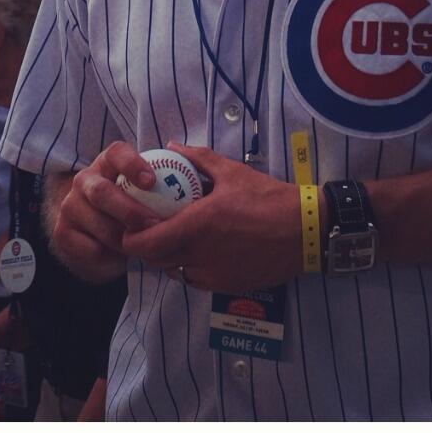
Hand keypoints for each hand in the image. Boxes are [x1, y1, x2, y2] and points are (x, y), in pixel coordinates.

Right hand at [49, 141, 165, 281]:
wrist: (92, 233)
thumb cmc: (129, 206)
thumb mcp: (142, 190)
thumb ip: (163, 182)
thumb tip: (200, 179)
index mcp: (106, 163)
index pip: (116, 153)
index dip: (133, 164)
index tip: (152, 182)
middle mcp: (84, 180)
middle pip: (101, 191)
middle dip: (129, 210)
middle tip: (154, 225)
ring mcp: (70, 206)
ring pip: (99, 224)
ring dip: (124, 239)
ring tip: (145, 247)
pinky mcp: (63, 233)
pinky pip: (92, 249)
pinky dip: (112, 257)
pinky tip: (123, 258)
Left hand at [117, 144, 301, 293]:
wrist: (304, 231)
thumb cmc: (268, 198)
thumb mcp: (232, 172)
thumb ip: (198, 159)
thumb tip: (172, 146)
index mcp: (200, 224)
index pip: (150, 243)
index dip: (132, 239)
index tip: (128, 227)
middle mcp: (202, 254)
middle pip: (158, 260)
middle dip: (148, 247)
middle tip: (149, 228)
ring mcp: (214, 274)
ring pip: (176, 272)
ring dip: (168, 258)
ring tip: (173, 237)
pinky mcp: (226, 286)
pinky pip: (195, 279)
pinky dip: (188, 267)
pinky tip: (198, 249)